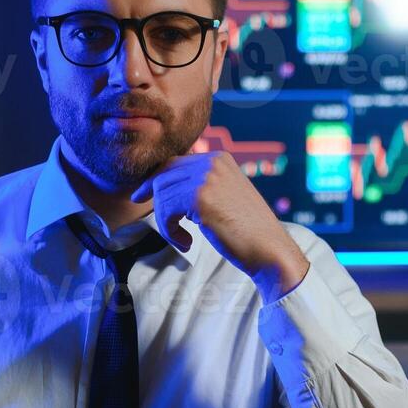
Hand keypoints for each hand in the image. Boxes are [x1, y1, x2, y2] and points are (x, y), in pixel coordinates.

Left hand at [130, 151, 310, 302]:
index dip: (156, 178)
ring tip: (182, 238)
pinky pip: (166, 212)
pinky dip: (170, 231)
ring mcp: (206, 179)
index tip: (143, 193)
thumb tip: (167, 186)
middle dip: (150, 191)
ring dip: (166, 221)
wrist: (269, 248)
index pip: (176, 162)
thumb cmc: (248, 230)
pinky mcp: (199, 199)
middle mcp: (212, 162)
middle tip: (138, 203)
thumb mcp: (226, 196)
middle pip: (165, 173)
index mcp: (219, 158)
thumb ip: (202, 186)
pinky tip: (186, 243)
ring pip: (162, 194)